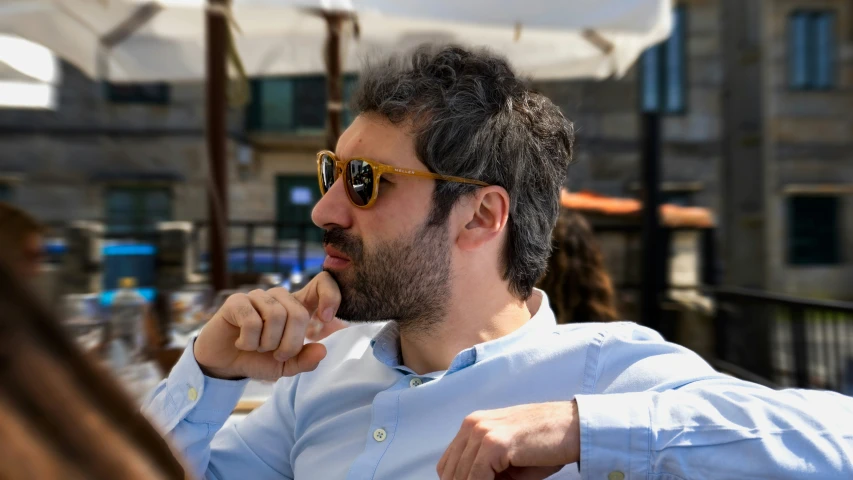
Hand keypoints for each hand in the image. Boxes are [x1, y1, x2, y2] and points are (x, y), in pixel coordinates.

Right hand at [193, 272, 340, 380]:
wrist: (224, 364)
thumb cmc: (257, 359)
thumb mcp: (285, 366)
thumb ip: (304, 360)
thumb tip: (322, 350)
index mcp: (296, 306)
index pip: (321, 284)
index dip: (330, 296)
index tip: (326, 318)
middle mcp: (279, 297)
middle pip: (298, 314)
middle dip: (290, 344)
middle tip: (277, 354)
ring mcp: (257, 296)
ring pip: (276, 316)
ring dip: (267, 343)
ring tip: (257, 348)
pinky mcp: (236, 301)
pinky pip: (252, 321)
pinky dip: (249, 341)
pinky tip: (241, 343)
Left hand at [437, 401, 579, 479]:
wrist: (573, 428)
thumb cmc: (546, 445)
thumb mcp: (507, 460)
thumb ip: (486, 471)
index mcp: (473, 425)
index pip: (448, 465)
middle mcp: (473, 424)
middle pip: (450, 472)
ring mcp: (482, 432)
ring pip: (461, 476)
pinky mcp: (494, 443)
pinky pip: (476, 477)